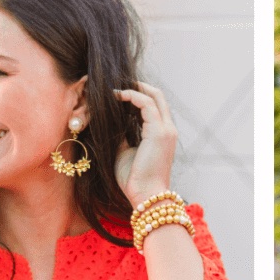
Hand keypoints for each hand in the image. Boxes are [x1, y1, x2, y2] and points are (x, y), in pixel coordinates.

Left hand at [114, 82, 176, 205]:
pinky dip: (131, 96)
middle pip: (158, 96)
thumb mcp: (124, 152)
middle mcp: (168, 129)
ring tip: (114, 89)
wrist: (145, 196)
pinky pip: (146, 104)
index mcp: (163, 135)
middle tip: (118, 83)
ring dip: (133, 89)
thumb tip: (111, 122)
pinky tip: (116, 96)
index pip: (155, 107)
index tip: (119, 93)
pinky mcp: (159, 131)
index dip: (139, 96)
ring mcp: (166, 130)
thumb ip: (122, 135)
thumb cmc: (134, 179)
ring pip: (154, 96)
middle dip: (138, 86)